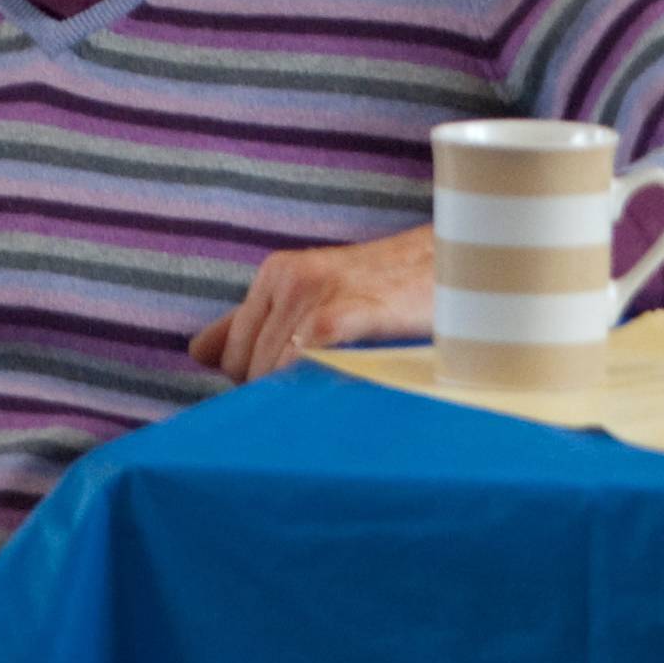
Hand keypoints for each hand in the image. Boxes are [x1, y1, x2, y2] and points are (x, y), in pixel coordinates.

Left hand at [190, 225, 436, 382]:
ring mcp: (312, 296)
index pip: (232, 354)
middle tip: (329, 386)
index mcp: (277, 271)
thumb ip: (254, 321)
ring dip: (300, 396)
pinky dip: (311, 389)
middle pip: (247, 370)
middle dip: (278, 391)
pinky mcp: (339, 318)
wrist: (464, 266)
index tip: (303, 382)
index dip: (261, 380)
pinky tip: (344, 388)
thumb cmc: (392, 289)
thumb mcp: (317, 293)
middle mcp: (288, 278)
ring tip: (345, 386)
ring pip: (271, 377)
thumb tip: (200, 352)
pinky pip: (297, 371)